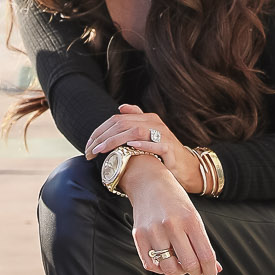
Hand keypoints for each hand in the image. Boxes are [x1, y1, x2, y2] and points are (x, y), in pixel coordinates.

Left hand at [85, 105, 199, 190]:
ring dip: (115, 141)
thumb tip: (120, 107)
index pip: (117, 119)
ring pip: (134, 132)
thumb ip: (136, 120)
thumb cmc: (163, 152)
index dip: (99, 131)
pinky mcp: (170, 148)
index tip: (88, 145)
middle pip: (122, 124)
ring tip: (101, 150)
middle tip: (89, 152)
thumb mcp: (149, 134)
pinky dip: (142, 144)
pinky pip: (155, 144)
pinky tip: (129, 147)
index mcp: (147, 118)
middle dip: (102, 137)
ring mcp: (163, 134)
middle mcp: (154, 122)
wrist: (186, 167)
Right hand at [119, 158, 220, 274]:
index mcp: (190, 219)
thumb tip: (215, 269)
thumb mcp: (194, 217)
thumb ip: (203, 243)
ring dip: (178, 271)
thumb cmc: (175, 201)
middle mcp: (171, 225)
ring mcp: (153, 231)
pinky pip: (151, 265)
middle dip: (196, 271)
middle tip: (196, 268)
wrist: (148, 182)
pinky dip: (160, 268)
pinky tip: (165, 260)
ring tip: (179, 263)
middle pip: (188, 264)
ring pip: (169, 268)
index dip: (210, 270)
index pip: (205, 255)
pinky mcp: (139, 235)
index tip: (211, 273)